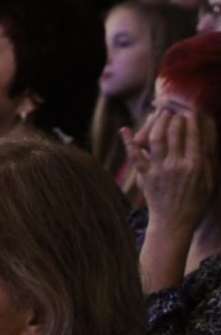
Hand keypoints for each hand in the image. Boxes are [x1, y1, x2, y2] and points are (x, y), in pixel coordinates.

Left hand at [122, 108, 215, 233]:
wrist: (174, 222)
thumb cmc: (195, 203)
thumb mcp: (210, 182)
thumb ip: (208, 161)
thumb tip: (206, 140)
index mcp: (195, 165)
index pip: (193, 135)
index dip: (191, 120)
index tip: (190, 111)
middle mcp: (177, 165)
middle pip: (174, 133)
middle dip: (174, 118)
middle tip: (173, 111)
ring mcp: (159, 170)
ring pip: (156, 139)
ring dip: (157, 123)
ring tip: (159, 115)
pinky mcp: (145, 176)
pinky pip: (135, 156)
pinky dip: (128, 142)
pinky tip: (124, 129)